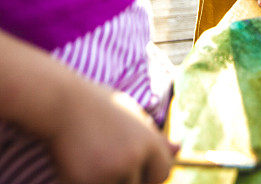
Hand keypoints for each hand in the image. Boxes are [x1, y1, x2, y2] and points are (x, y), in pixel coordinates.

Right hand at [47, 79, 173, 183]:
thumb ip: (153, 136)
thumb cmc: (97, 106)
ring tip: (95, 157)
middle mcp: (134, 156)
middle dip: (130, 179)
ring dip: (108, 179)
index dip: (153, 175)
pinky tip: (80, 163)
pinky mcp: (88, 182)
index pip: (164, 172)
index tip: (140, 171)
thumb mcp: (130, 114)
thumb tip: (179, 149)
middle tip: (111, 161)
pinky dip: (88, 181)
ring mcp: (111, 171)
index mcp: (148, 139)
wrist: (62, 102)